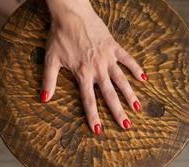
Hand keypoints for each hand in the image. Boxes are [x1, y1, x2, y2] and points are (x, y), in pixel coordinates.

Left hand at [41, 0, 147, 134]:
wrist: (70, 14)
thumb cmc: (59, 36)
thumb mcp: (51, 59)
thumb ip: (49, 80)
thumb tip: (44, 99)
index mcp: (82, 74)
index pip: (88, 100)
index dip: (93, 116)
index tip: (98, 130)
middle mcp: (97, 69)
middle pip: (109, 94)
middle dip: (117, 111)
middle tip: (126, 126)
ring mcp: (107, 58)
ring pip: (121, 80)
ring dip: (129, 94)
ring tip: (137, 108)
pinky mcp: (113, 47)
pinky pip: (127, 59)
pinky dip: (135, 68)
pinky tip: (144, 77)